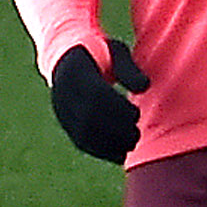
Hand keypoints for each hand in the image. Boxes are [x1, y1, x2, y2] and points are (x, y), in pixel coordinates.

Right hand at [48, 40, 148, 163]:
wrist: (66, 57)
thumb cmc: (99, 53)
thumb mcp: (115, 52)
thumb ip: (129, 70)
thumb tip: (145, 87)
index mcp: (75, 70)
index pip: (94, 94)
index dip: (117, 108)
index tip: (137, 114)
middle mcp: (63, 92)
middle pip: (88, 116)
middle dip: (115, 129)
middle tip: (137, 134)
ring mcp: (62, 109)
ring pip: (83, 132)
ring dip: (109, 143)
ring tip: (131, 145)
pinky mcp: (65, 122)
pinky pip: (80, 141)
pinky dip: (101, 151)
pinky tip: (119, 154)